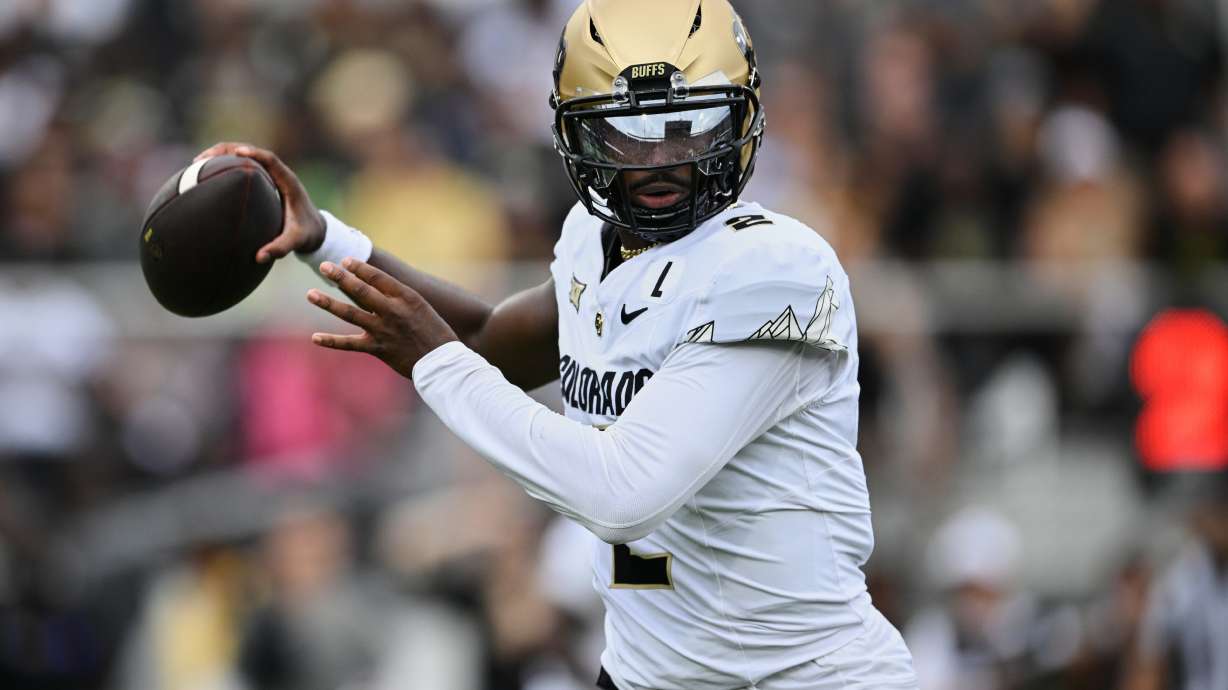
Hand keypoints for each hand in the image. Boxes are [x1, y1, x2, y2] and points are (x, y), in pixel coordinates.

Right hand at [194, 142, 325, 263]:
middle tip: (201, 159)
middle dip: (226, 150)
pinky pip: (242, 167)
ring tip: (196, 163)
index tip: (236, 152)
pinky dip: (224, 166)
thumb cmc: (308, 234)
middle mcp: (278, 174)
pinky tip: (205, 175)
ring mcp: (269, 176)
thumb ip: (281, 248)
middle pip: (251, 151)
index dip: (254, 153)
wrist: (316, 230)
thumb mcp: (297, 241)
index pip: (271, 160)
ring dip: (221, 155)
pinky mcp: (263, 181)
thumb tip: (259, 257)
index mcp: (288, 182)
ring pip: (244, 157)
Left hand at [307, 257, 459, 377]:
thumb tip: (375, 286)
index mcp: (406, 297)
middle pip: (360, 290)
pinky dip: (332, 341)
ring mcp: (383, 330)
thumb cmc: (435, 332)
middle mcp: (392, 311)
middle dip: (340, 277)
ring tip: (310, 294)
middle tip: (324, 267)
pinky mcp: (377, 348)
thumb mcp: (421, 307)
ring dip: (328, 303)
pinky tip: (316, 337)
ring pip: (350, 313)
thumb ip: (398, 297)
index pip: (377, 277)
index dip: (359, 268)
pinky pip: (350, 344)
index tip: (345, 260)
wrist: (442, 362)